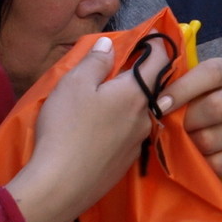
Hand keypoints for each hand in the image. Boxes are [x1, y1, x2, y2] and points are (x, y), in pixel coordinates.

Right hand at [8, 37, 153, 221]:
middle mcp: (146, 116)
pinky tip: (102, 129)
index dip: (156, 44)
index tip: (150, 37)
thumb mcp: (73, 84)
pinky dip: (122, 124)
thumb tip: (110, 44)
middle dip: (142, 75)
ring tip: (108, 99)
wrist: (61, 184)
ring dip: (130, 102)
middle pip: (152, 88)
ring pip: (141, 112)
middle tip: (123, 68)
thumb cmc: (67, 127)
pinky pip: (131, 134)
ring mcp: (139, 141)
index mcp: (137, 93)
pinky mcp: (128, 162)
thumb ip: (95, 61)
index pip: (160, 60)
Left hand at [161, 57, 221, 178]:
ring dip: (190, 146)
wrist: (213, 137)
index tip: (159, 106)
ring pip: (213, 139)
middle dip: (186, 122)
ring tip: (184, 143)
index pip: (211, 73)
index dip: (183, 89)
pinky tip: (198, 158)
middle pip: (216, 107)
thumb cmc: (189, 106)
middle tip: (172, 129)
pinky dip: (202, 164)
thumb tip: (153, 44)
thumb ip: (166, 71)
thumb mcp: (179, 86)